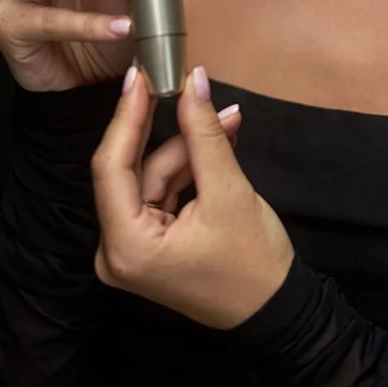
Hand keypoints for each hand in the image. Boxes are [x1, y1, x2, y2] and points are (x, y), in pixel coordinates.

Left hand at [91, 65, 295, 330]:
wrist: (276, 311)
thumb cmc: (253, 262)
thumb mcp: (228, 191)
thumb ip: (203, 133)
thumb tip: (193, 81)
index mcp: (125, 246)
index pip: (111, 167)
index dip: (125, 116)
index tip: (140, 75)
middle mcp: (115, 251)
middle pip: (134, 172)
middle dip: (173, 133)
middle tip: (191, 89)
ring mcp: (130, 251)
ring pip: (152, 179)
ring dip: (190, 150)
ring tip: (229, 124)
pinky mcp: (148, 246)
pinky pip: (162, 194)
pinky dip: (189, 170)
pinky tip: (219, 146)